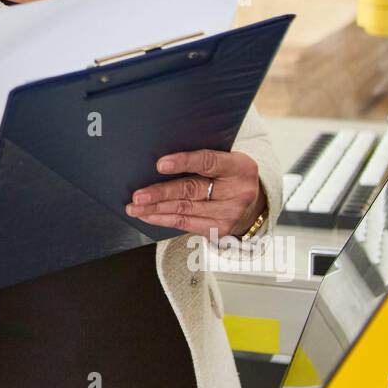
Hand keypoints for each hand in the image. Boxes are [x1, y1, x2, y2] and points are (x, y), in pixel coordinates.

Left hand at [124, 149, 264, 238]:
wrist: (253, 202)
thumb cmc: (230, 174)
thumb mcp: (226, 159)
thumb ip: (203, 158)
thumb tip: (161, 158)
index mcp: (240, 167)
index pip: (209, 162)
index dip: (184, 162)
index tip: (160, 164)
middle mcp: (238, 192)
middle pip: (192, 190)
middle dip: (161, 193)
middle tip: (138, 195)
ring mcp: (230, 214)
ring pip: (184, 209)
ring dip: (155, 209)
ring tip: (135, 206)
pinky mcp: (220, 230)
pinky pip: (185, 224)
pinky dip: (163, 219)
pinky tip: (148, 216)